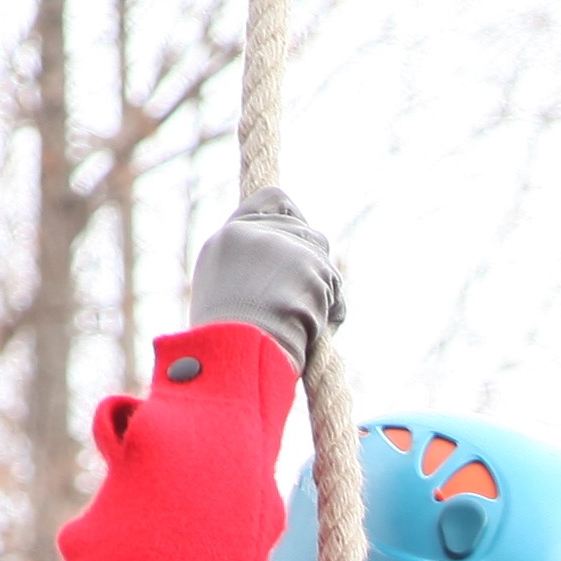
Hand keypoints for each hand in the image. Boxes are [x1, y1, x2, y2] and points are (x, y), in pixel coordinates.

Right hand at [183, 190, 344, 382]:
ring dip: (321, 289)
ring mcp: (278, 245)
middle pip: (308, 233)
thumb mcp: (228, 296)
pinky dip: (330, 311)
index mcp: (227, 241)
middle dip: (313, 267)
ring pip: (322, 255)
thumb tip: (289, 273)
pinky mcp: (304, 264)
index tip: (304, 246)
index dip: (295, 218)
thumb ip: (253, 270)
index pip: (273, 200)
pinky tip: (307, 329)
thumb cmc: (231, 347)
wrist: (233, 360)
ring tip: (297, 321)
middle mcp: (250, 234)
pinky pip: (333, 284)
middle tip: (296, 304)